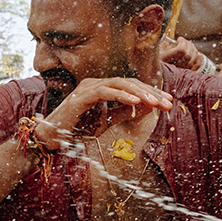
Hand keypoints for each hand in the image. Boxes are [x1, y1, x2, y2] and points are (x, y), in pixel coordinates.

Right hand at [44, 77, 173, 140]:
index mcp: (102, 88)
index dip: (151, 93)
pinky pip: (105, 92)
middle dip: (150, 92)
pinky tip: (136, 102)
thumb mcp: (108, 121)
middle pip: (128, 83)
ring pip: (119, 84)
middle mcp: (95, 83)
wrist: (53, 138)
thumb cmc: (78, 128)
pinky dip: (121, 96)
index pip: (131, 86)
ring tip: (155, 102)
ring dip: (139, 93)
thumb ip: (126, 112)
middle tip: (167, 102)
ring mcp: (87, 88)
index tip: (168, 101)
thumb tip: (150, 105)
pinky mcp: (81, 96)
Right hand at [158, 36, 202, 69]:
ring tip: (190, 46)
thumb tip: (164, 36)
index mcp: (167, 59)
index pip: (181, 49)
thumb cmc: (154, 63)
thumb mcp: (154, 52)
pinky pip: (196, 66)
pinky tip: (200, 55)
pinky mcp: (185, 73)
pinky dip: (199, 60)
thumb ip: (159, 43)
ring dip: (194, 50)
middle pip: (189, 53)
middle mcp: (176, 65)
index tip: (178, 39)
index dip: (182, 42)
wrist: (155, 76)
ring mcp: (182, 70)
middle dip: (188, 44)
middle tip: (184, 41)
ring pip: (194, 59)